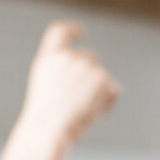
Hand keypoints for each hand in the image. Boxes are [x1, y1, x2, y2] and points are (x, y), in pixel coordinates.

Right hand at [16, 22, 119, 144]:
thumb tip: (90, 76)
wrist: (49, 129)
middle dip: (91, 78)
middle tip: (82, 103)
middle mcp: (66, 57)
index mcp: (48, 60)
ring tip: (84, 111)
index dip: (71, 30)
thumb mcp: (47, 91)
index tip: (80, 32)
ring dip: (99, 93)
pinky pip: (113, 89)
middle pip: (89, 59)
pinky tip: (95, 113)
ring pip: (102, 76)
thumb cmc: (46, 119)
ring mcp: (84, 65)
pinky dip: (108, 103)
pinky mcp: (101, 77)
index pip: (59, 33)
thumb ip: (61, 75)